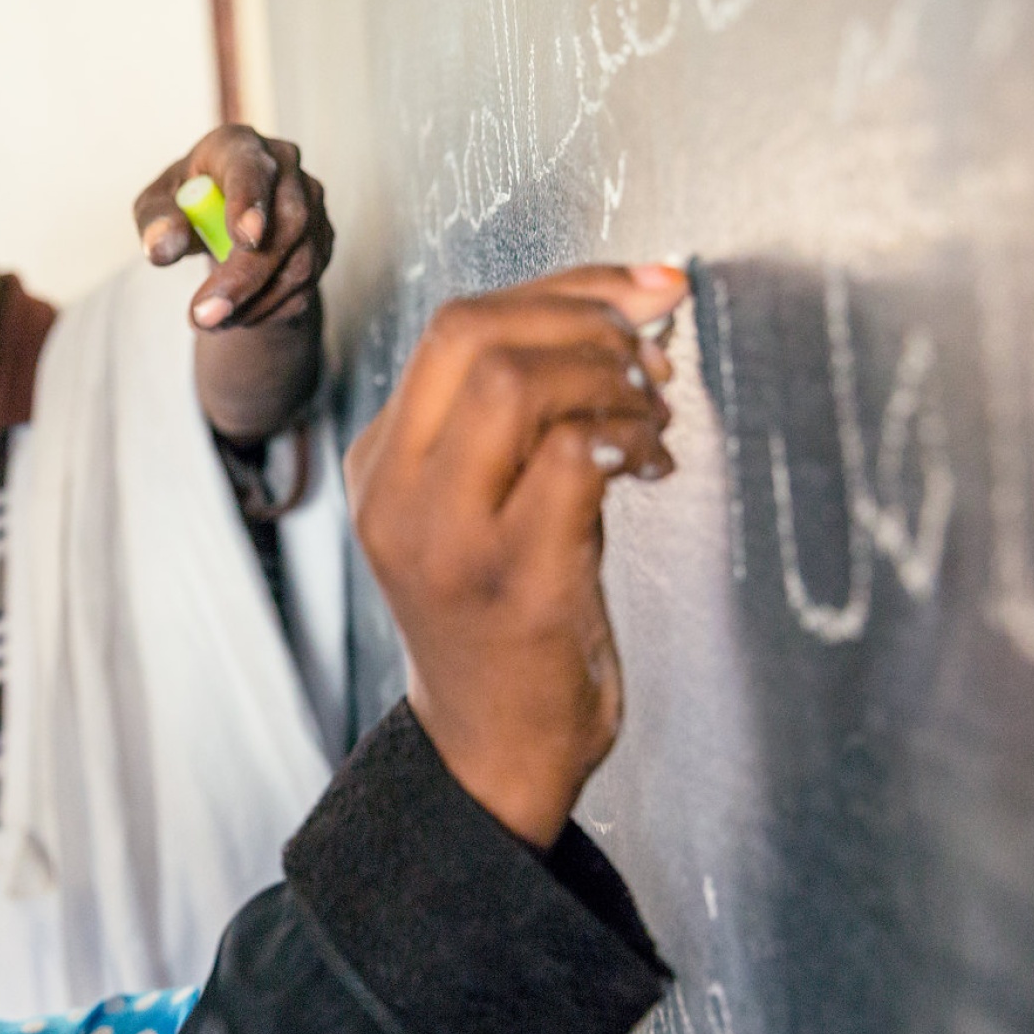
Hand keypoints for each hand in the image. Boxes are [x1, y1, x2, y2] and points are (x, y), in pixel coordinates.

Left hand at [132, 125, 333, 331]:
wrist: (226, 220)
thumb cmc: (187, 203)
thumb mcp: (157, 204)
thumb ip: (156, 221)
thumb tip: (161, 249)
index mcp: (239, 146)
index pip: (252, 169)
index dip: (251, 202)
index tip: (245, 239)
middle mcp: (286, 168)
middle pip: (286, 223)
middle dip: (245, 277)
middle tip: (205, 315)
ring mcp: (312, 205)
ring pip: (299, 263)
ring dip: (253, 303)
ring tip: (209, 321)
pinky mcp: (322, 242)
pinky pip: (302, 287)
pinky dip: (266, 311)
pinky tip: (235, 317)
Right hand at [344, 264, 688, 845]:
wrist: (494, 746)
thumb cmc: (506, 614)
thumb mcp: (478, 501)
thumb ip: (515, 413)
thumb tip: (628, 303)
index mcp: (381, 460)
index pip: (455, 325)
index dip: (562, 287)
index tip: (641, 288)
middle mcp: (396, 494)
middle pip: (474, 334)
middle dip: (585, 318)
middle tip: (651, 352)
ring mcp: (448, 539)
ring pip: (517, 384)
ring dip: (610, 378)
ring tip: (652, 412)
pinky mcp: (514, 580)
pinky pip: (570, 458)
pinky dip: (625, 436)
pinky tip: (650, 460)